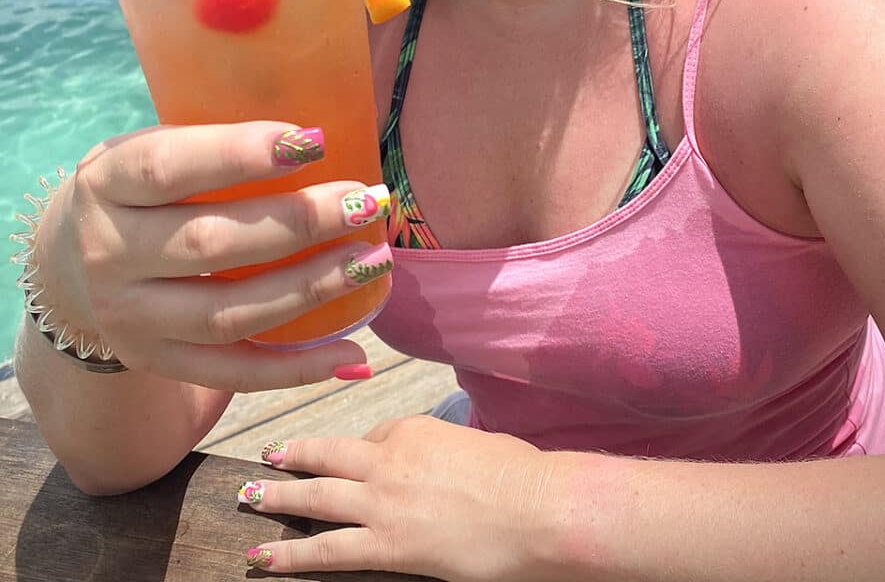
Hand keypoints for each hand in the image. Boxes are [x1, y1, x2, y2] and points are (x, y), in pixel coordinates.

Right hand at [34, 121, 389, 389]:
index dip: (241, 154)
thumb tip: (325, 139)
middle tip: (367, 201)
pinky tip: (353, 352)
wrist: (70, 262)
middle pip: (211, 245)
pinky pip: (233, 374)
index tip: (314, 140)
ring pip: (228, 314)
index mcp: (107, 182)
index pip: (169, 168)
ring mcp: (130, 318)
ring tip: (372, 261)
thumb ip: (217, 142)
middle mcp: (108, 253)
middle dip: (300, 223)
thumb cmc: (144, 188)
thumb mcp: (155, 146)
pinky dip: (297, 369)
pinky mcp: (157, 362)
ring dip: (311, 290)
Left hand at [236, 415, 551, 579]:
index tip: (354, 462)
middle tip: (267, 460)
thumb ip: (441, 448)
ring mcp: (383, 501)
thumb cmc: (519, 476)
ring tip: (248, 497)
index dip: (363, 453)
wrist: (536, 507)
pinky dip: (289, 554)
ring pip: (316, 496)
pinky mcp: (387, 544)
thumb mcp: (475, 443)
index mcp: (413, 429)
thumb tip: (434, 462)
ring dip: (277, 498)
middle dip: (294, 457)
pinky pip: (327, 550)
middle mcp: (389, 459)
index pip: (374, 436)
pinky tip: (263, 556)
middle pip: (328, 454)